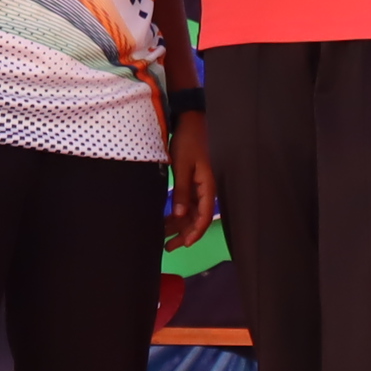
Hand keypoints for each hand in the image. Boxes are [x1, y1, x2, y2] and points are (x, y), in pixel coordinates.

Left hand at [162, 109, 217, 249]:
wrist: (190, 122)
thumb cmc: (189, 142)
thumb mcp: (183, 166)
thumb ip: (182, 191)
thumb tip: (180, 215)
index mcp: (207, 187)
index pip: (205, 216)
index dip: (196, 232)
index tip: (185, 244)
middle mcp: (205, 191)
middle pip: (197, 219)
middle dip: (184, 234)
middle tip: (169, 247)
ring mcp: (199, 188)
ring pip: (191, 214)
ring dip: (179, 226)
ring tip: (163, 238)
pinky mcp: (192, 183)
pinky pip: (186, 204)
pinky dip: (177, 214)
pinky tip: (166, 220)